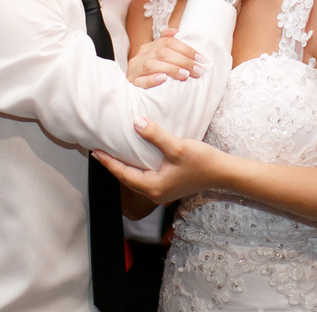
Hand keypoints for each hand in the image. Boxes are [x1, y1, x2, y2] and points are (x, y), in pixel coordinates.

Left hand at [93, 118, 226, 203]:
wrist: (222, 173)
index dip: (107, 162)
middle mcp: (154, 192)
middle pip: (126, 178)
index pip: (122, 173)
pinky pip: (145, 176)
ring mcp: (161, 190)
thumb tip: (136, 122)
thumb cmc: (201, 162)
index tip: (94, 151)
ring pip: (135, 178)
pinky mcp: (167, 185)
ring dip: (123, 165)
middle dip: (112, 164)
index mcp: (153, 186)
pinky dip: (136, 166)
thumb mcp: (177, 146)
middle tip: (98, 151)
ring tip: (112, 152)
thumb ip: (155, 135)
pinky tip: (134, 156)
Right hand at [126, 29, 203, 87]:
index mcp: (149, 48)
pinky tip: (163, 79)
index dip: (185, 49)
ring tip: (185, 74)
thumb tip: (176, 31)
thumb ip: (166, 45)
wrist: (130, 94)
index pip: (168, 42)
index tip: (200, 58)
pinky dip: (152, 79)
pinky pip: (140, 81)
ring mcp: (135, 70)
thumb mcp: (157, 58)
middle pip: (162, 52)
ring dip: (171, 68)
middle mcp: (141, 56)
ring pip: (151, 65)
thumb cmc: (149, 74)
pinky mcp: (132, 84)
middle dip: (182, 60)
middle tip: (196, 70)